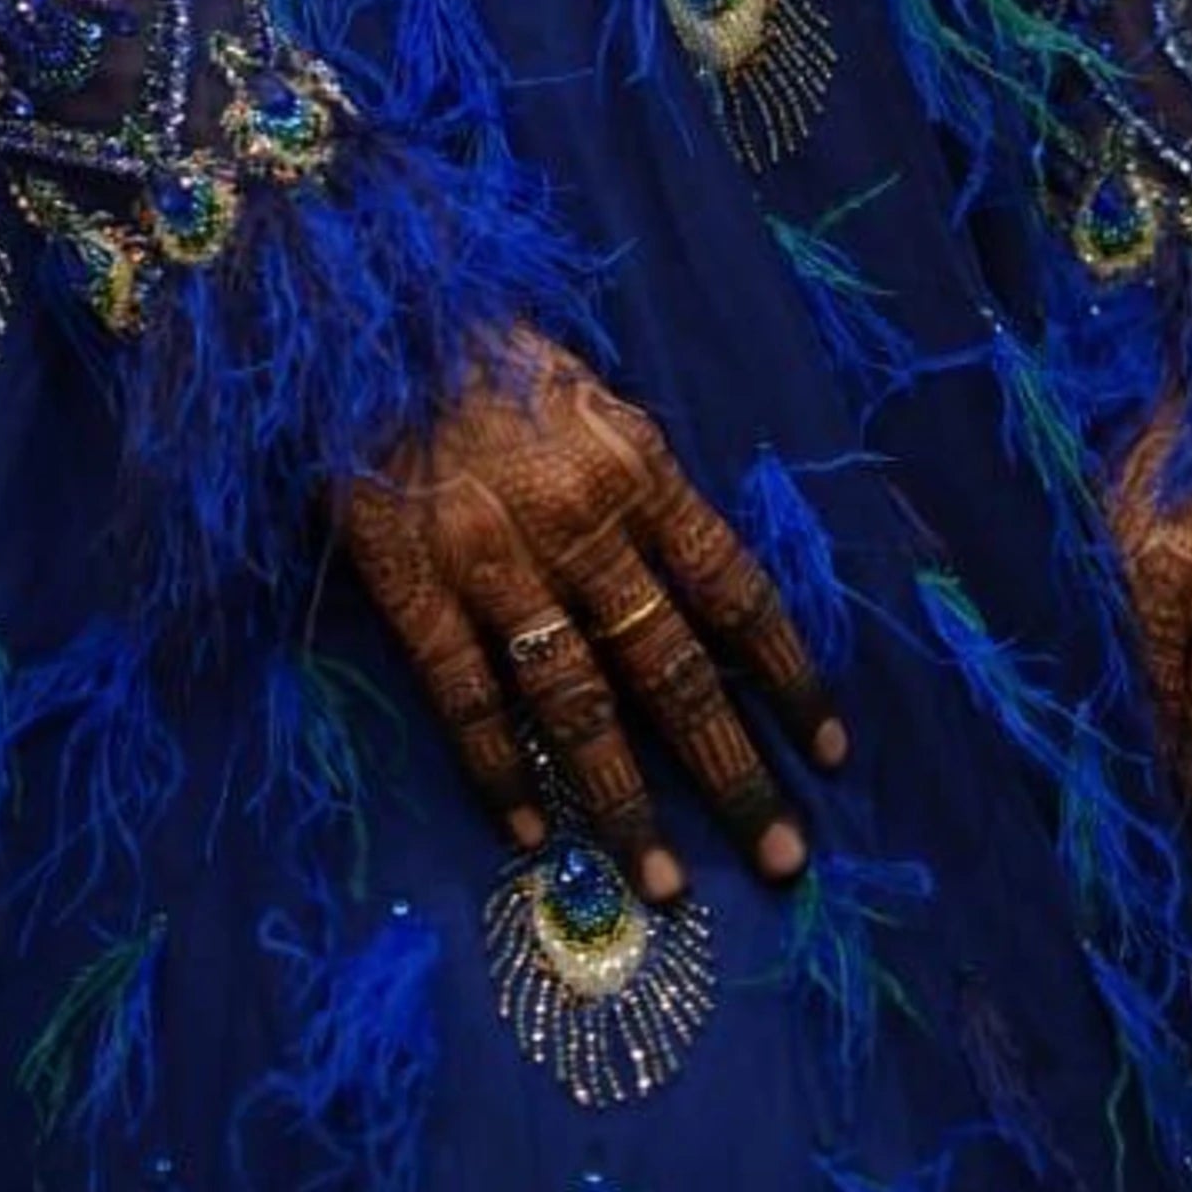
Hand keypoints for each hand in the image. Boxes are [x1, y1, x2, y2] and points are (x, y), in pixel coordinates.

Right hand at [329, 320, 850, 899]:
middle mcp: (580, 524)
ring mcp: (494, 562)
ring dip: (627, 801)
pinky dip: (502, 771)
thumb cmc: (487, 353)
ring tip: (665, 883)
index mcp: (636, 468)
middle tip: (782, 857)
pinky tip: (533, 833)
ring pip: (578, 704)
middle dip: (733, 771)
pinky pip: (469, 697)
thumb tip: (699, 589)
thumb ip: (642, 490)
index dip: (788, 676)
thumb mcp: (592, 399)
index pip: (735, 591)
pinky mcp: (414, 584)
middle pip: (673, 669)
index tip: (830, 750)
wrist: (361, 307)